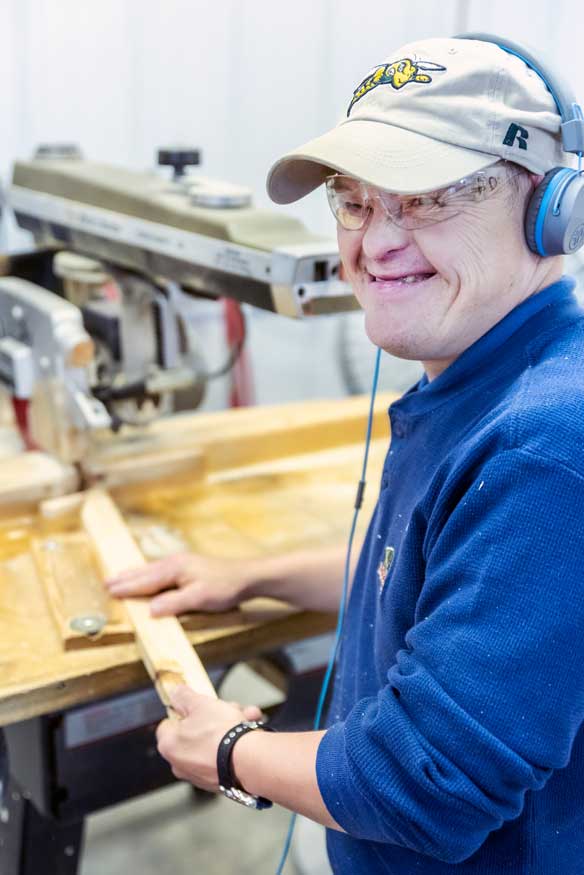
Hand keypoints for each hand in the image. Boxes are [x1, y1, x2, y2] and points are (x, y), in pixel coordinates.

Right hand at [104, 552, 255, 615]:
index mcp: (174, 568)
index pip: (145, 581)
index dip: (127, 587)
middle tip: (107, 582)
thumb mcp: (199, 598)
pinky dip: (148, 574)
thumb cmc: (225, 587)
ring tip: (120, 577)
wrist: (247, 576)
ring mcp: (182, 563)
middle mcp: (175, 562)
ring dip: (135, 574)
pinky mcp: (189, 567)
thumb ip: (173, 604)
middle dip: (126, 577)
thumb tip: (149, 610)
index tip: (109, 590)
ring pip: (152, 569)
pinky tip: (149, 576)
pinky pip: (161, 570)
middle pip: (145, 572)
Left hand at [156, 686, 262, 790]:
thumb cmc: (220, 734)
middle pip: (196, 731)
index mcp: (169, 745)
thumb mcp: (199, 703)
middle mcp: (180, 764)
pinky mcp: (219, 780)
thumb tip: (176, 693)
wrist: (247, 761)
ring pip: (214, 741)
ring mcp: (200, 774)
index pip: (168, 723)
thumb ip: (184, 696)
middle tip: (228, 707)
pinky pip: (225, 755)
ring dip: (230, 726)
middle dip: (215, 716)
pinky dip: (236, 743)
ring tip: (246, 716)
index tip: (196, 704)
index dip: (183, 710)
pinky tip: (250, 730)